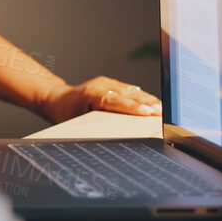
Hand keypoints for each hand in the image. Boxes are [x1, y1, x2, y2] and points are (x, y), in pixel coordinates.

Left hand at [35, 77, 161, 122]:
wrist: (57, 98)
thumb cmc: (64, 114)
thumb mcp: (74, 125)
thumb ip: (93, 129)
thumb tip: (114, 138)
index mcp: (89, 94)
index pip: (114, 100)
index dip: (132, 107)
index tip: (148, 112)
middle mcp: (100, 85)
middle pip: (128, 94)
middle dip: (147, 103)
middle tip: (163, 113)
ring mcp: (107, 82)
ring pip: (132, 91)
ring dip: (148, 100)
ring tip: (163, 111)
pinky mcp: (112, 84)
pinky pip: (131, 91)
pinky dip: (143, 99)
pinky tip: (155, 106)